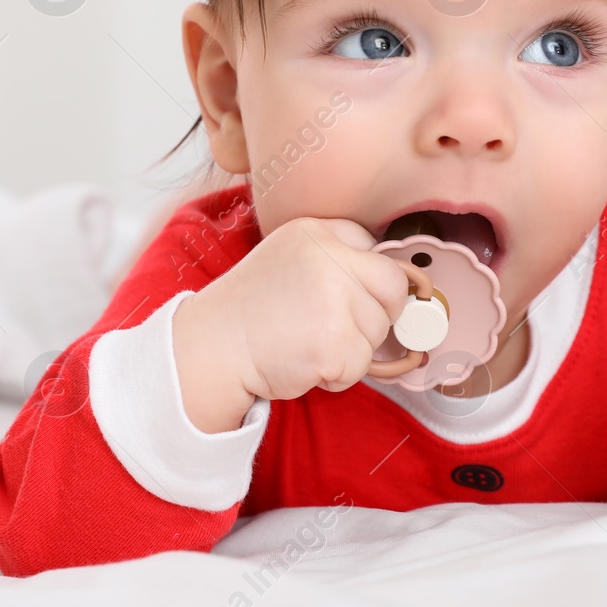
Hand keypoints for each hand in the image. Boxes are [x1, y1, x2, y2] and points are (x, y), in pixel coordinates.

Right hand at [172, 217, 429, 432]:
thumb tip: (394, 282)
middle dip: (377, 314)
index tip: (354, 298)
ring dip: (353, 348)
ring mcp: (333, 298)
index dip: (371, 282)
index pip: (376, 249)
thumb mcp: (289, 258)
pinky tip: (306, 362)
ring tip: (309, 343)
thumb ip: (335, 259)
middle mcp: (328, 257)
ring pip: (379, 330)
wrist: (212, 348)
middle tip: (337, 327)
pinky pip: (362, 364)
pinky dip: (340, 374)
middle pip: (392, 288)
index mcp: (317, 232)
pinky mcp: (334, 340)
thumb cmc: (252, 310)